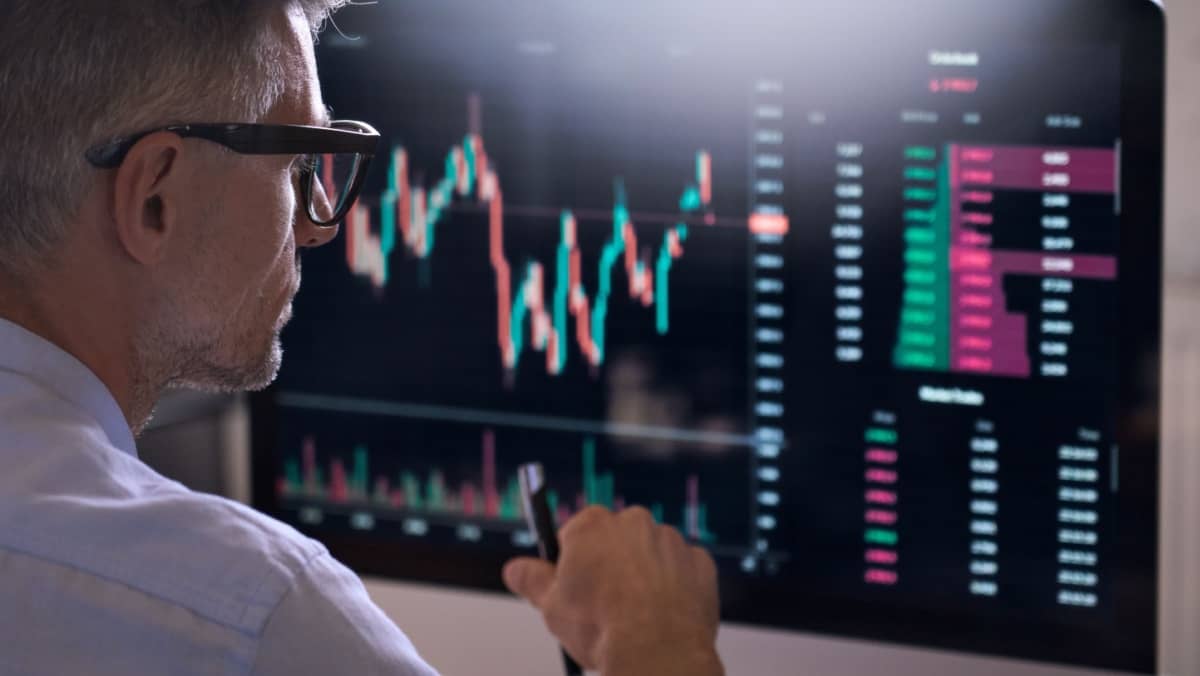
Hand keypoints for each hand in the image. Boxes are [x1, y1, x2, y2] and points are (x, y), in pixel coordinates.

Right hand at [502, 506, 722, 675]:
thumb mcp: (550, 606)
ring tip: (637, 614)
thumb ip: (531, 579)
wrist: (656, 652)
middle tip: (605, 602)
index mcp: (592, 526)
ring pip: (652, 552)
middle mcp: (633, 522)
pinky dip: (676, 586)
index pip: (575, 533)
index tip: (576, 584)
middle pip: (616, 539)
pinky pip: (684, 569)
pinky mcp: (699, 562)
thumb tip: (515, 569)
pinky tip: (663, 613)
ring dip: (645, 573)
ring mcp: (670, 540)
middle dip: (611, 563)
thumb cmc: (602, 628)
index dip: (574, 563)